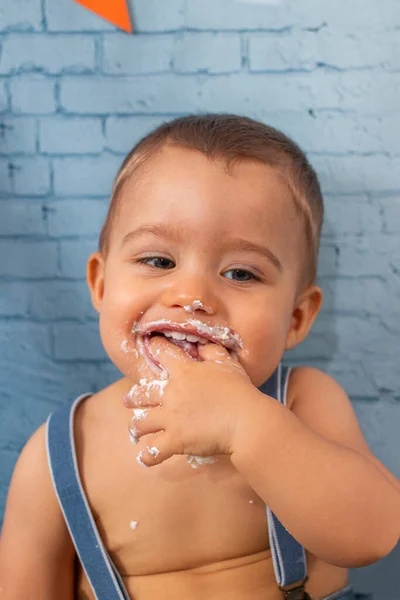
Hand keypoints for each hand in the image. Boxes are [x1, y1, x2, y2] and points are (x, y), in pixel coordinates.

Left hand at [123, 336, 259, 466]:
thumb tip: (201, 346)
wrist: (245, 421)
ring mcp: (170, 418)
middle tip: (128, 400)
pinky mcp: (175, 440)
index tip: (150, 345)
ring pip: (141, 423)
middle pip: (142, 392)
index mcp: (184, 372)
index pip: (162, 353)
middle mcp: (171, 393)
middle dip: (133, 396)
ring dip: (136, 427)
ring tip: (135, 431)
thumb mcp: (227, 363)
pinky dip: (147, 456)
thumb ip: (211, 352)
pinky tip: (144, 458)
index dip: (155, 347)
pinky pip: (153, 451)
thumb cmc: (240, 391)